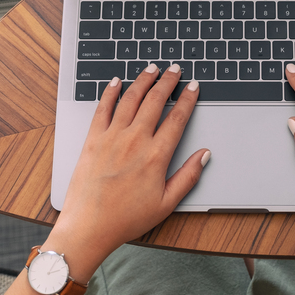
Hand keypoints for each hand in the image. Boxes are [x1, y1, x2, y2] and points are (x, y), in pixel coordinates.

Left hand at [44, 64, 208, 280]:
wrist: (89, 226)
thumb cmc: (126, 219)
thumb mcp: (166, 204)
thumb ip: (188, 176)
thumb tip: (205, 155)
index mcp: (156, 155)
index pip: (177, 118)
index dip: (188, 99)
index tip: (193, 86)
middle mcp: (135, 140)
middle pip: (155, 101)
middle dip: (167, 81)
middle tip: (175, 69)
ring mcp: (112, 137)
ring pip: (131, 98)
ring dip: (143, 80)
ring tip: (151, 68)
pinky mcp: (93, 139)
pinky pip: (103, 108)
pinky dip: (110, 92)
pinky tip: (116, 82)